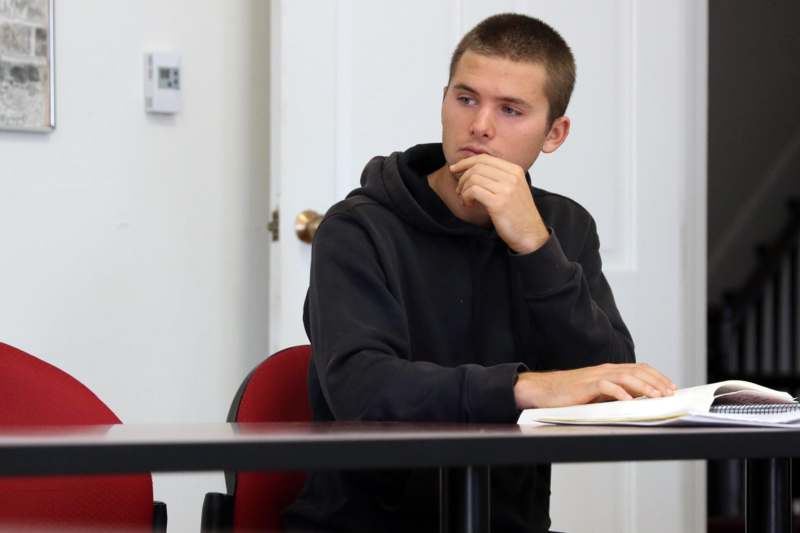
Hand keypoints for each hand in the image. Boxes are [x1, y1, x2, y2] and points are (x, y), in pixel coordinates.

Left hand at [450, 154, 548, 253]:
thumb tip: (472, 169)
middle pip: (477, 167)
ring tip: (465, 200)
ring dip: (463, 189)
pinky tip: (468, 204)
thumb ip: (498, 177)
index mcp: (515, 170)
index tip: (454, 169)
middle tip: (459, 190)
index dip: (465, 162)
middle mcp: (512, 177)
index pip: (484, 158)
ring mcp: (506, 189)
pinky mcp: (498, 203)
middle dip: (462, 178)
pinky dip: (466, 197)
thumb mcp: (512, 189)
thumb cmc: (518, 214)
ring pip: (473, 178)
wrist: (530, 234)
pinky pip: (473, 191)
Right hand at [513, 363, 677, 409]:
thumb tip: (635, 400)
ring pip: (626, 377)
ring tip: (657, 396)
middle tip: (670, 392)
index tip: (670, 387)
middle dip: (656, 381)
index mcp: (608, 371)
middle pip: (637, 371)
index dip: (656, 376)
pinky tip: (629, 400)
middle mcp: (605, 370)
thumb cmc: (568, 393)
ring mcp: (596, 376)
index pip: (639, 369)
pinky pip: (607, 387)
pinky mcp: (586, 385)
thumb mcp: (596, 393)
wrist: (542, 390)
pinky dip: (620, 393)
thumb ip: (614, 393)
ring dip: (644, 386)